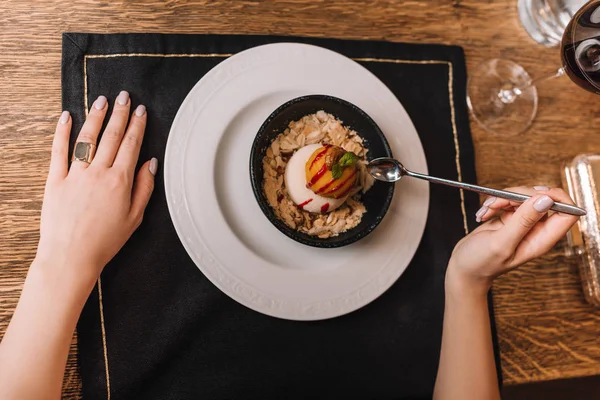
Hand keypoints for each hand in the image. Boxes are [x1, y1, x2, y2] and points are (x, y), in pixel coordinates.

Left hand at [35, 92, 156, 289]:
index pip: (131, 145)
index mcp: (120, 182)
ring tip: (102, 100)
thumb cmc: (105, 241)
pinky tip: (66, 117)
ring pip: (88, 139)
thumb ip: (144, 188)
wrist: (71, 256)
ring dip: (96, 117)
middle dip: (120, 114)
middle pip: (112, 136)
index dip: (137, 126)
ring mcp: (75, 175)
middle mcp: (98, 173)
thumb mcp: (135, 217)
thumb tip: (150, 163)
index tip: (141, 111)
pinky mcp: (55, 180)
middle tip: (125, 97)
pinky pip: (58, 151)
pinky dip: (62, 132)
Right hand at [446, 186, 578, 295]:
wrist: (464, 267)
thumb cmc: (481, 262)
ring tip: (487, 211)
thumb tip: (546, 200)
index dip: (557, 198)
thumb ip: (523, 221)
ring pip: (523, 196)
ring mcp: (523, 222)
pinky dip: (494, 202)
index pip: (568, 213)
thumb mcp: (501, 243)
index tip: (536, 194)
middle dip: (519, 194)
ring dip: (502, 198)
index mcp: (542, 240)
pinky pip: (508, 199)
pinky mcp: (510, 217)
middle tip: (499, 202)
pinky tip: (484, 214)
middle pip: (542, 199)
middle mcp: (536, 230)